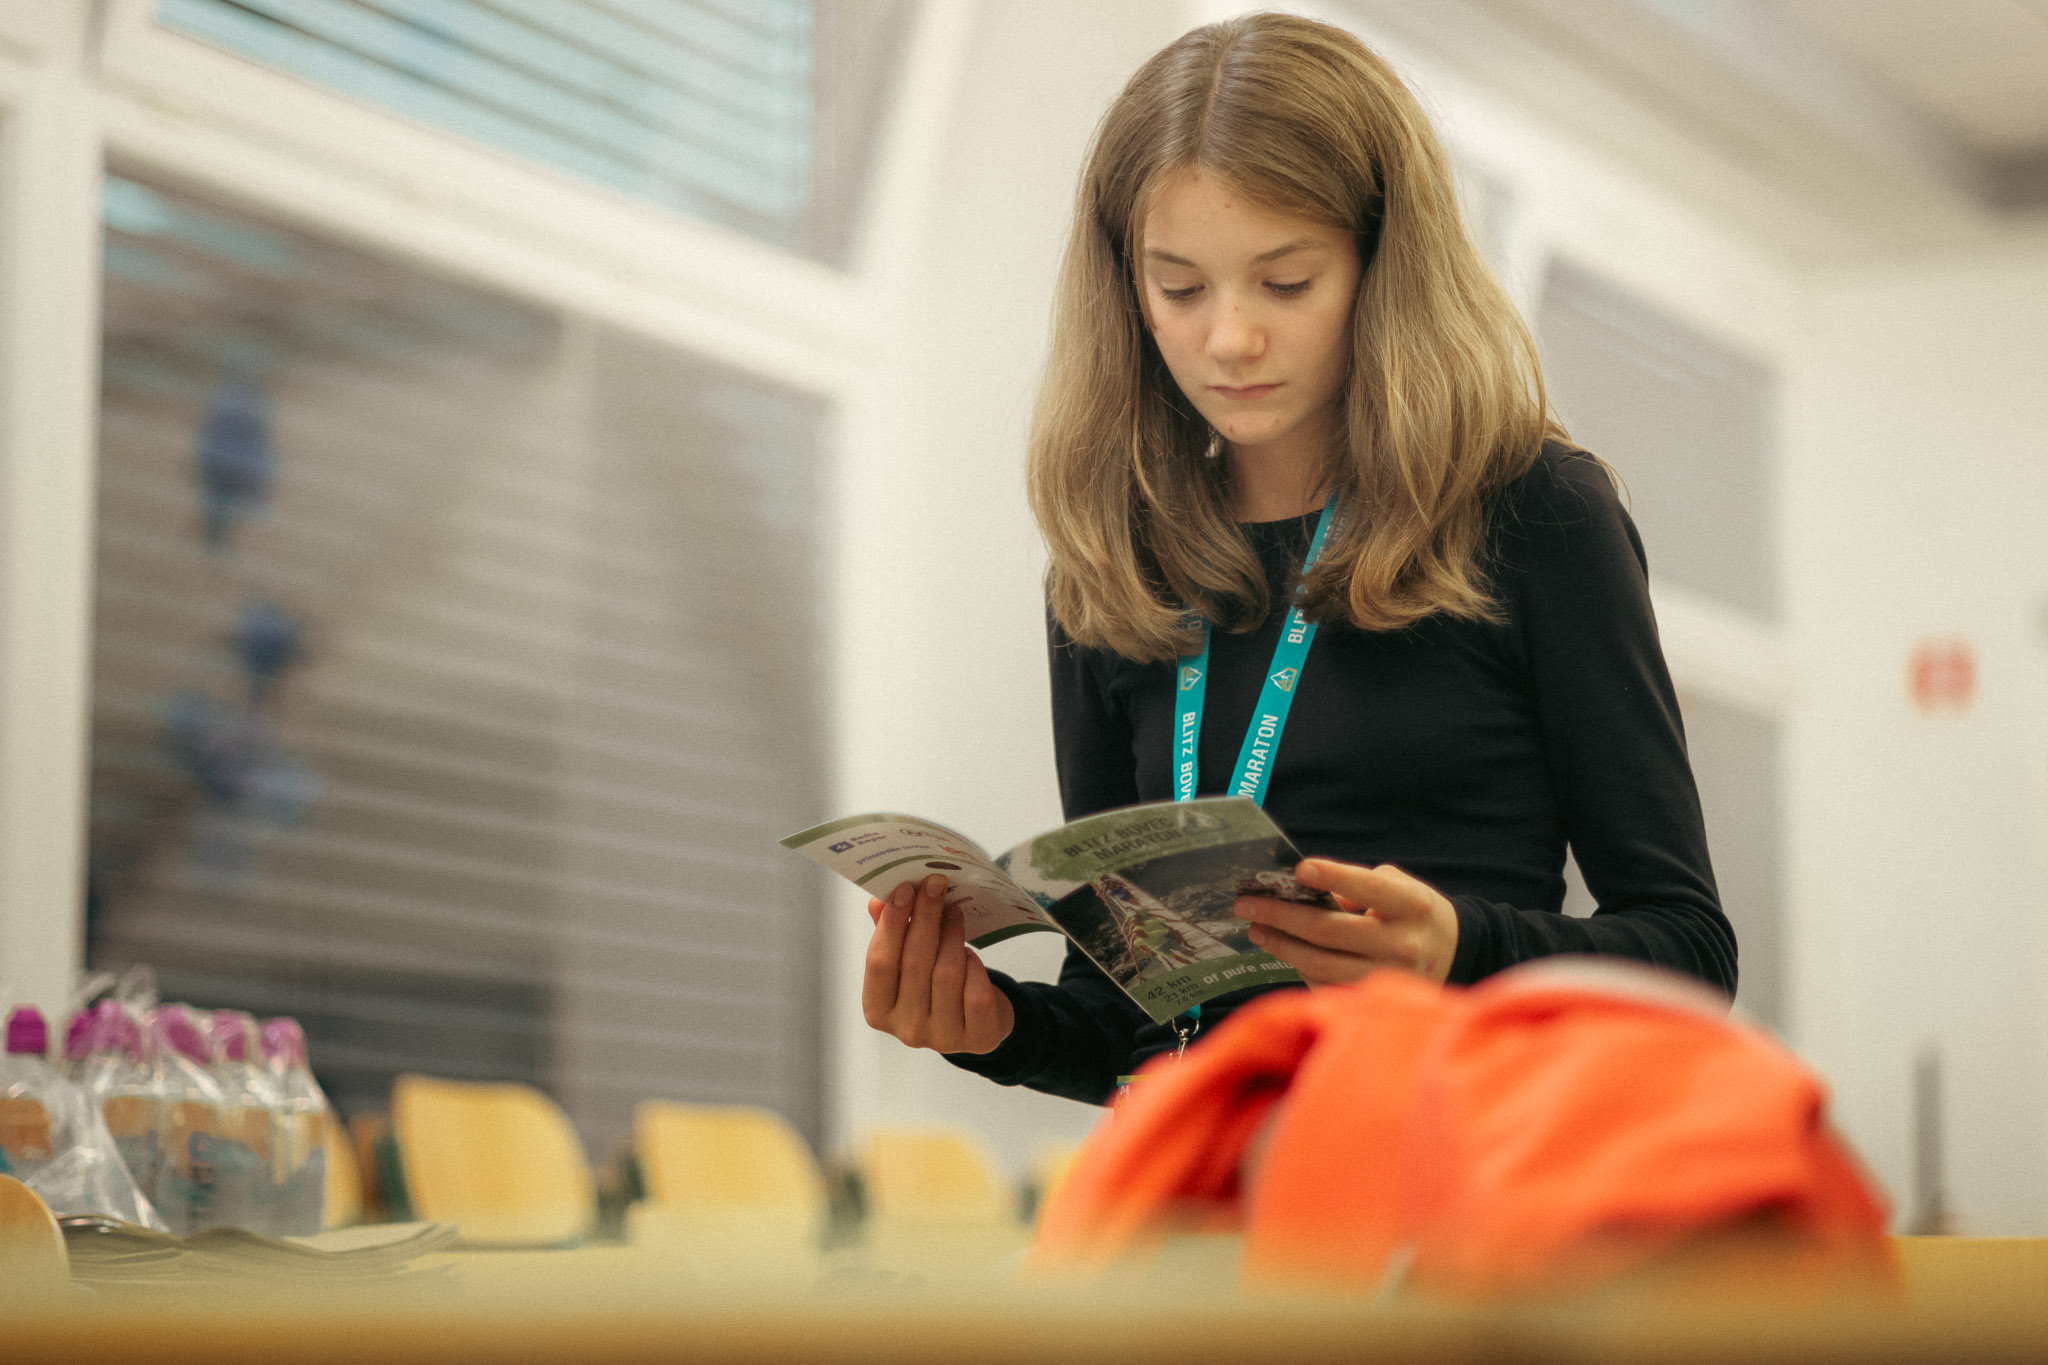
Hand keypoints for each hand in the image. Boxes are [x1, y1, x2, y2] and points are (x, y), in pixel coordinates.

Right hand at [862, 874, 1014, 1054]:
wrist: (978, 1024)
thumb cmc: (934, 986)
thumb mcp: (907, 963)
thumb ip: (890, 935)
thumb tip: (878, 900)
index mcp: (878, 1010)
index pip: (879, 962)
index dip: (891, 924)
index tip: (905, 888)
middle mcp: (906, 1030)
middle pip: (913, 963)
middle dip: (925, 918)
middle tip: (936, 886)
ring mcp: (942, 1038)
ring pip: (946, 973)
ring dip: (951, 935)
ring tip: (954, 912)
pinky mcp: (977, 1038)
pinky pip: (976, 992)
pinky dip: (975, 966)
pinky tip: (970, 953)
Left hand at [1234, 858, 1458, 984]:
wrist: (1451, 952)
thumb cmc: (1410, 911)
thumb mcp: (1397, 888)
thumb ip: (1356, 888)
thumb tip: (1297, 893)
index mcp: (1411, 906)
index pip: (1369, 888)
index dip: (1333, 876)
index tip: (1299, 868)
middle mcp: (1402, 944)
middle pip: (1330, 931)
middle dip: (1281, 915)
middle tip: (1246, 904)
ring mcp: (1388, 977)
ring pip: (1322, 964)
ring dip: (1281, 945)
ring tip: (1256, 929)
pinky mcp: (1373, 999)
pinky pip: (1325, 985)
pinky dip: (1298, 967)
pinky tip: (1282, 951)